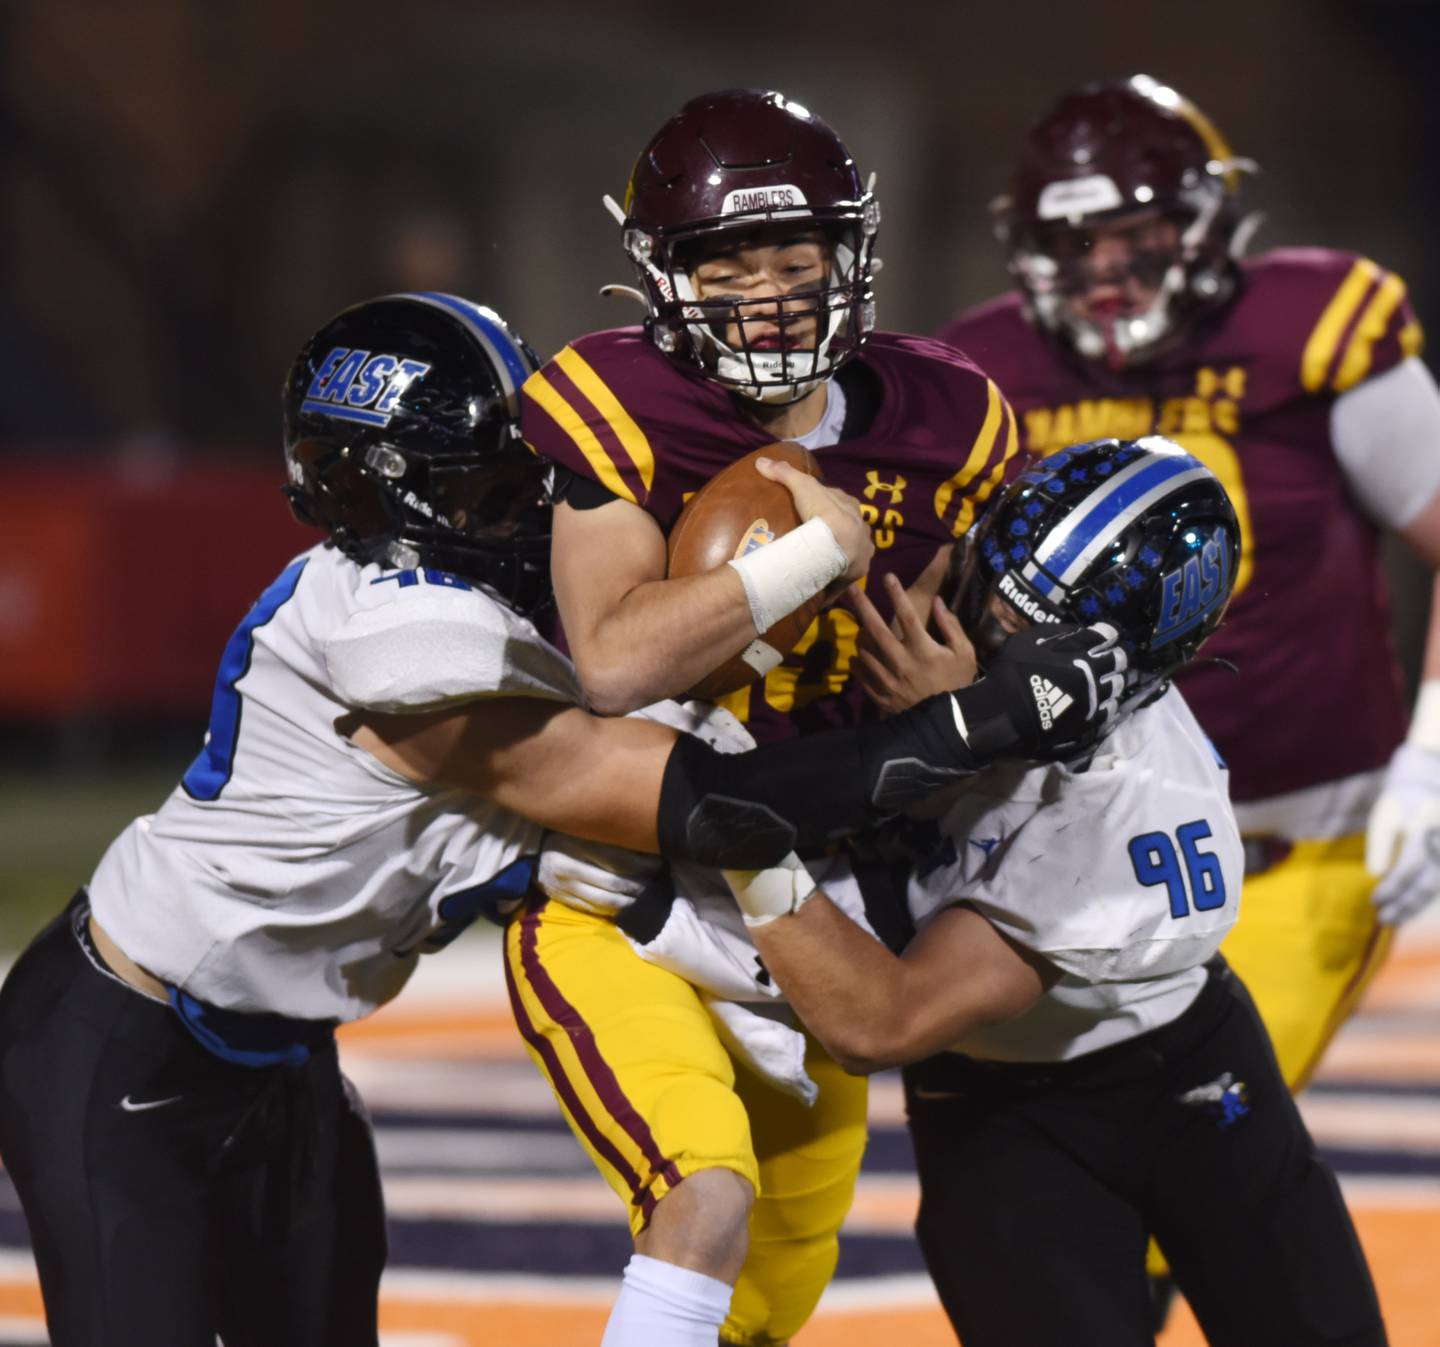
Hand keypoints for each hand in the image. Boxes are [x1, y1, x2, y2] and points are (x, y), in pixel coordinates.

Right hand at [757, 456, 873, 584]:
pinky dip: (837, 577)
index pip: (841, 503)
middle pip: (849, 528)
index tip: (815, 509)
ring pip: (851, 552)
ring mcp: (863, 552)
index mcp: (851, 507)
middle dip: (837, 532)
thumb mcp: (802, 486)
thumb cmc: (823, 512)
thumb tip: (761, 461)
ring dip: (840, 556)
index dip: (829, 505)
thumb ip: (785, 473)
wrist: (838, 542)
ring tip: (821, 563)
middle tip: (817, 540)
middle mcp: (862, 529)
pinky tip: (825, 582)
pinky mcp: (858, 573)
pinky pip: (846, 575)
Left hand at [854, 572, 976, 714]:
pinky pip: (861, 674)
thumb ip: (951, 626)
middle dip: (862, 606)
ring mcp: (887, 679)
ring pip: (864, 651)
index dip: (896, 593)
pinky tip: (860, 656)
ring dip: (861, 637)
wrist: (948, 724)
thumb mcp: (965, 654)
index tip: (887, 576)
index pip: (906, 614)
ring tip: (860, 629)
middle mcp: (900, 661)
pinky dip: (859, 662)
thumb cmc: (958, 684)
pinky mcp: (880, 695)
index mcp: (922, 649)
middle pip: (875, 629)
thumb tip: (938, 601)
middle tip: (851, 590)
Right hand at [957, 623, 1129, 761]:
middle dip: (1114, 657)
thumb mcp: (1028, 641)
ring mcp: (1093, 698)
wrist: (1005, 713)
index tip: (1103, 635)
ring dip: (1113, 680)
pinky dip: (1109, 704)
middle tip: (1107, 658)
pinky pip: (1110, 710)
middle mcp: (1093, 674)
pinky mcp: (1089, 720)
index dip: (1106, 634)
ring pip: (1118, 686)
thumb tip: (1077, 631)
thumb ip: (1056, 634)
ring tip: (1105, 681)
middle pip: (1118, 661)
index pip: (1106, 635)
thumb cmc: (1012, 673)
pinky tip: (1103, 702)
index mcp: (1079, 651)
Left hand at [1366, 743, 1439, 925]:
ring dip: (1415, 906)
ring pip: (1435, 888)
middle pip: (1425, 885)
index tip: (1374, 902)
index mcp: (1424, 832)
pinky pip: (1439, 884)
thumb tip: (1377, 874)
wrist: (1430, 786)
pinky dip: (1424, 898)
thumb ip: (1380, 845)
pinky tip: (1410, 909)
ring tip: (1396, 919)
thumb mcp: (1384, 816)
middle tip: (1385, 919)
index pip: (1407, 870)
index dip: (1391, 890)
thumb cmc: (1402, 802)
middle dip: (1405, 905)